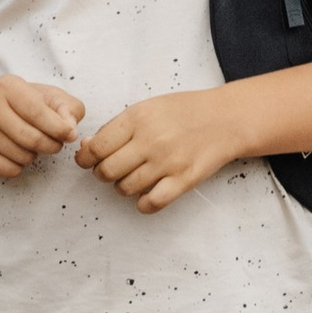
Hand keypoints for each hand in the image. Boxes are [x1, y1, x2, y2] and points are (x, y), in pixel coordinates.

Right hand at [0, 75, 84, 179]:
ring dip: (34, 155)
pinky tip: (13, 153)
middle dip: (52, 146)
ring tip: (27, 144)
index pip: (39, 113)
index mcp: (8, 86)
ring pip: (23, 157)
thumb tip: (70, 131)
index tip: (70, 134)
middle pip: (33, 139)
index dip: (60, 129)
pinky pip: (11, 170)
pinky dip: (19, 166)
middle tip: (53, 143)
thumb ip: (68, 108)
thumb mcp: (47, 97)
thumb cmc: (21, 106)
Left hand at [75, 90, 239, 211]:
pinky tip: (147, 195)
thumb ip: (117, 127)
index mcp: (137, 118)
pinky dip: (143, 204)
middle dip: (103, 174)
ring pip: (126, 189)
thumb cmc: (184, 112)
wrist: (226, 118)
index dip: (85, 159)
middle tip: (111, 170)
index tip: (87, 161)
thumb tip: (87, 147)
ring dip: (123, 188)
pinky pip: (152, 203)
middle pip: (107, 171)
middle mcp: (150, 140)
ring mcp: (168, 162)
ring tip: (133, 178)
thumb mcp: (147, 108)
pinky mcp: (184, 180)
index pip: (96, 148)